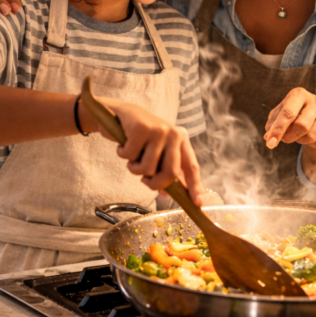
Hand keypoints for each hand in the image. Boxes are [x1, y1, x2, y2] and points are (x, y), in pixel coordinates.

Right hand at [86, 99, 203, 204]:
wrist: (118, 113)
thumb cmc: (139, 136)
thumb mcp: (156, 151)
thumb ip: (164, 170)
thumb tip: (167, 194)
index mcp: (181, 139)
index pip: (192, 166)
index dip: (195, 186)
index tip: (197, 203)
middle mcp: (174, 133)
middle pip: (171, 173)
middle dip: (155, 183)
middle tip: (145, 181)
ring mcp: (158, 130)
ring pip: (147, 168)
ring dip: (134, 168)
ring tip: (131, 155)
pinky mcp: (141, 129)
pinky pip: (131, 156)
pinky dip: (123, 154)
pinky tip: (123, 144)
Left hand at [264, 88, 315, 149]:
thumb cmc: (294, 112)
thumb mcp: (281, 112)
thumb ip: (272, 123)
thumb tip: (268, 137)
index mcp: (299, 94)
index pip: (288, 113)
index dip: (278, 130)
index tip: (270, 143)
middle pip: (301, 126)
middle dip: (289, 137)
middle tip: (284, 139)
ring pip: (311, 137)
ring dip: (300, 141)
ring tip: (299, 134)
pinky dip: (312, 145)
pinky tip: (311, 136)